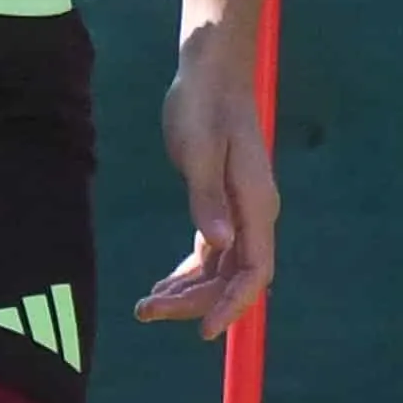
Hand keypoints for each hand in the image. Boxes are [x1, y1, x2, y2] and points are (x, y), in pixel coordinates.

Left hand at [139, 30, 277, 338]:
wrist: (210, 72)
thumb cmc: (204, 104)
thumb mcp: (198, 149)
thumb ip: (207, 197)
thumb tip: (219, 243)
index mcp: (256, 204)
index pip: (255, 270)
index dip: (233, 304)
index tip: (204, 330)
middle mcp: (253, 215)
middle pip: (234, 278)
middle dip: (195, 302)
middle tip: (148, 310)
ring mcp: (240, 212)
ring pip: (220, 270)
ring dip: (188, 292)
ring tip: (146, 305)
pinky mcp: (222, 206)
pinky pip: (211, 254)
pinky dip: (188, 273)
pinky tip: (162, 285)